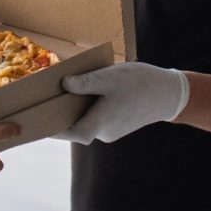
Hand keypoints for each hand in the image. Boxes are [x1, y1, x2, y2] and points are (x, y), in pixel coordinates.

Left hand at [58, 62, 189, 144]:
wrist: (170, 94)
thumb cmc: (140, 84)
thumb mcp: (110, 78)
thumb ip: (86, 82)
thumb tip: (65, 84)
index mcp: (101, 123)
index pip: (72, 132)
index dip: (54, 129)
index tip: (40, 121)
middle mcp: (105, 132)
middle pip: (77, 125)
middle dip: (64, 112)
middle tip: (49, 97)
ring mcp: (112, 130)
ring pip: (88, 120)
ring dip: (78, 107)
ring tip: (69, 87)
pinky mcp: (118, 125)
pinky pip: (98, 117)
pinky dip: (90, 106)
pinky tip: (89, 90)